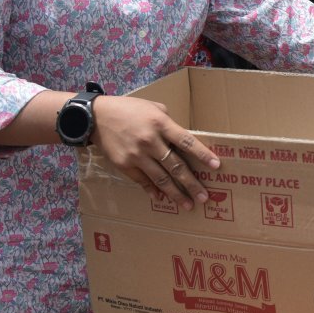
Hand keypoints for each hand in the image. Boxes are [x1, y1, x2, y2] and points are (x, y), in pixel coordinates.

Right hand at [89, 95, 219, 210]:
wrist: (97, 117)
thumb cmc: (129, 109)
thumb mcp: (153, 108)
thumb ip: (169, 124)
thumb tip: (182, 141)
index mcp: (161, 124)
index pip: (187, 141)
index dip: (202, 154)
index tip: (216, 166)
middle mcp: (150, 141)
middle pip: (176, 166)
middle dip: (192, 183)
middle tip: (204, 197)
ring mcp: (137, 155)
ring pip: (161, 179)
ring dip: (176, 194)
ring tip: (188, 204)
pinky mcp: (124, 165)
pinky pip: (143, 182)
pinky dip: (153, 191)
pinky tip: (162, 198)